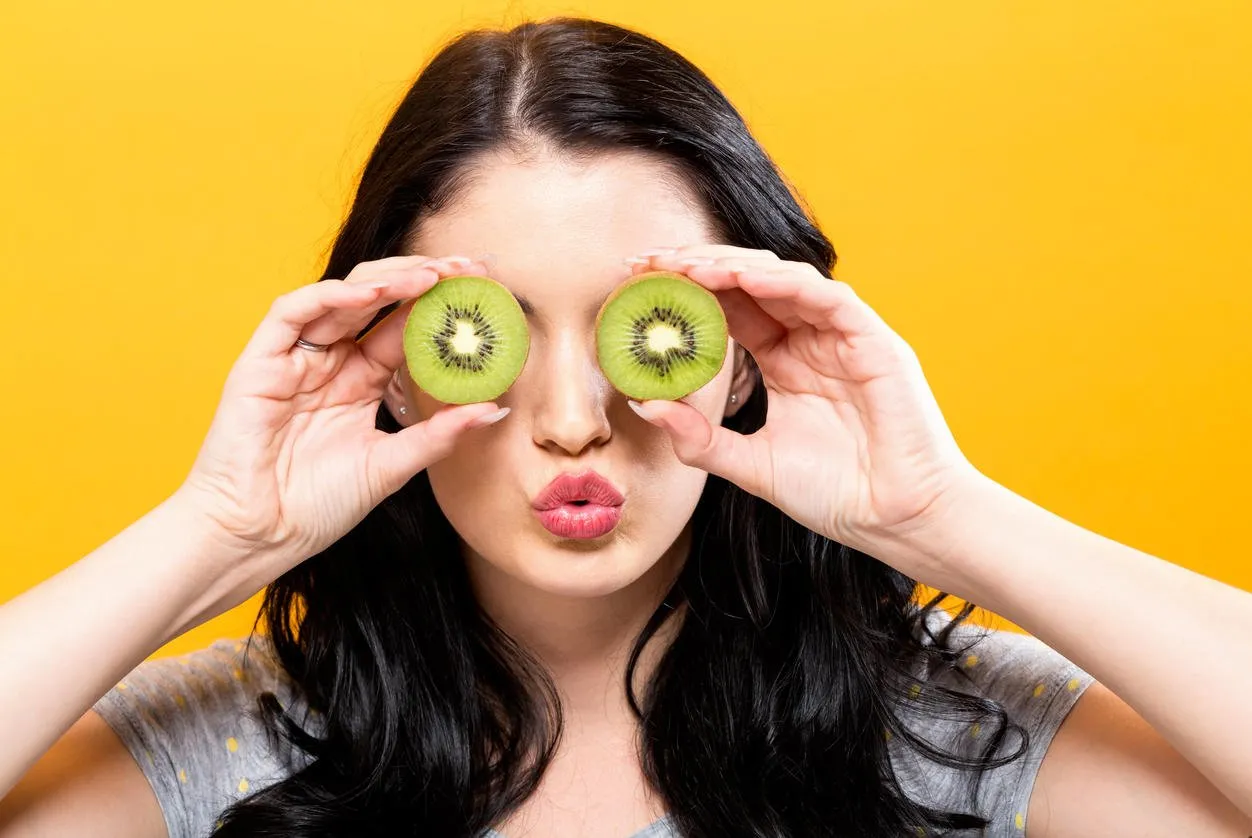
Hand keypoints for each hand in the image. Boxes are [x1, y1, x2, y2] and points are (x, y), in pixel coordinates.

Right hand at [175, 254, 510, 580]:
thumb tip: (494, 410)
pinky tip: (372, 292)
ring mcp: (295, 359)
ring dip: (387, 279)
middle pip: (378, 301)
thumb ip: (439, 435)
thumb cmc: (315, 507)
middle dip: (422, 277)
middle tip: (466, 267)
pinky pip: (292, 314)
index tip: (484, 288)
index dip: (441, 304)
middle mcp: (330, 362)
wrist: (256, 536)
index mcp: (360, 381)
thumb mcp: (391, 465)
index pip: (405, 327)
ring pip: (342, 297)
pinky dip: (331, 297)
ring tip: (431, 274)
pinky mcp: (260, 362)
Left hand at [626, 246, 980, 574]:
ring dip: (732, 266)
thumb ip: (700, 438)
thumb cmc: (836, 495)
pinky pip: (826, 298)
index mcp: (784, 361)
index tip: (636, 283)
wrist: (895, 521)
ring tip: (684, 264)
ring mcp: (843, 336)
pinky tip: (743, 279)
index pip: (729, 308)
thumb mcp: (751, 465)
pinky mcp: (874, 341)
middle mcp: (811, 339)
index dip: (685, 290)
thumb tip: (645, 405)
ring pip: (783, 280)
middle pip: (749, 284)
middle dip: (697, 266)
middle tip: (646, 261)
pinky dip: (784, 283)